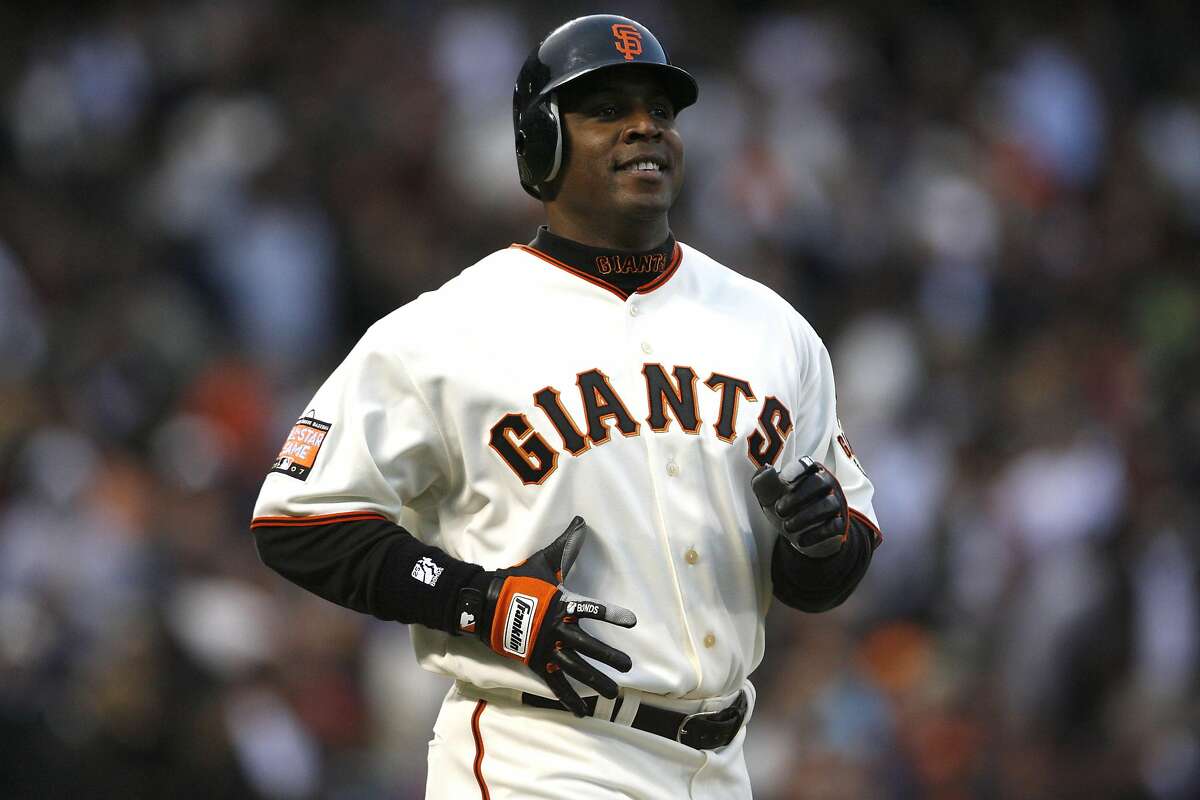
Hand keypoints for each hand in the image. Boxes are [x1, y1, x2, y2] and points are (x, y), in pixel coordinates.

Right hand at [457, 516, 635, 715]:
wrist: (485, 603)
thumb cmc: (519, 581)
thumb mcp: (543, 563)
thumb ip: (566, 546)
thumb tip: (582, 521)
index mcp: (561, 605)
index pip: (591, 609)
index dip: (611, 614)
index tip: (631, 621)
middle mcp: (556, 629)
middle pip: (587, 645)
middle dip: (609, 656)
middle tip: (628, 666)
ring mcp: (545, 648)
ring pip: (575, 668)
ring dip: (595, 680)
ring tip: (614, 693)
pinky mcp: (535, 662)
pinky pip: (555, 683)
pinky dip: (569, 698)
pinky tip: (583, 711)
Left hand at [752, 457, 848, 557]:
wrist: (803, 535)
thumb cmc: (786, 508)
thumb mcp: (770, 496)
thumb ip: (762, 482)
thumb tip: (767, 470)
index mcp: (807, 472)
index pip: (807, 464)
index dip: (797, 469)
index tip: (783, 480)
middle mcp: (826, 484)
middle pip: (820, 483)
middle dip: (798, 497)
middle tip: (779, 511)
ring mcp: (836, 503)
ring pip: (829, 504)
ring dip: (806, 517)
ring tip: (787, 527)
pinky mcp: (840, 523)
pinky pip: (834, 526)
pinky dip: (816, 534)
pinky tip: (801, 540)